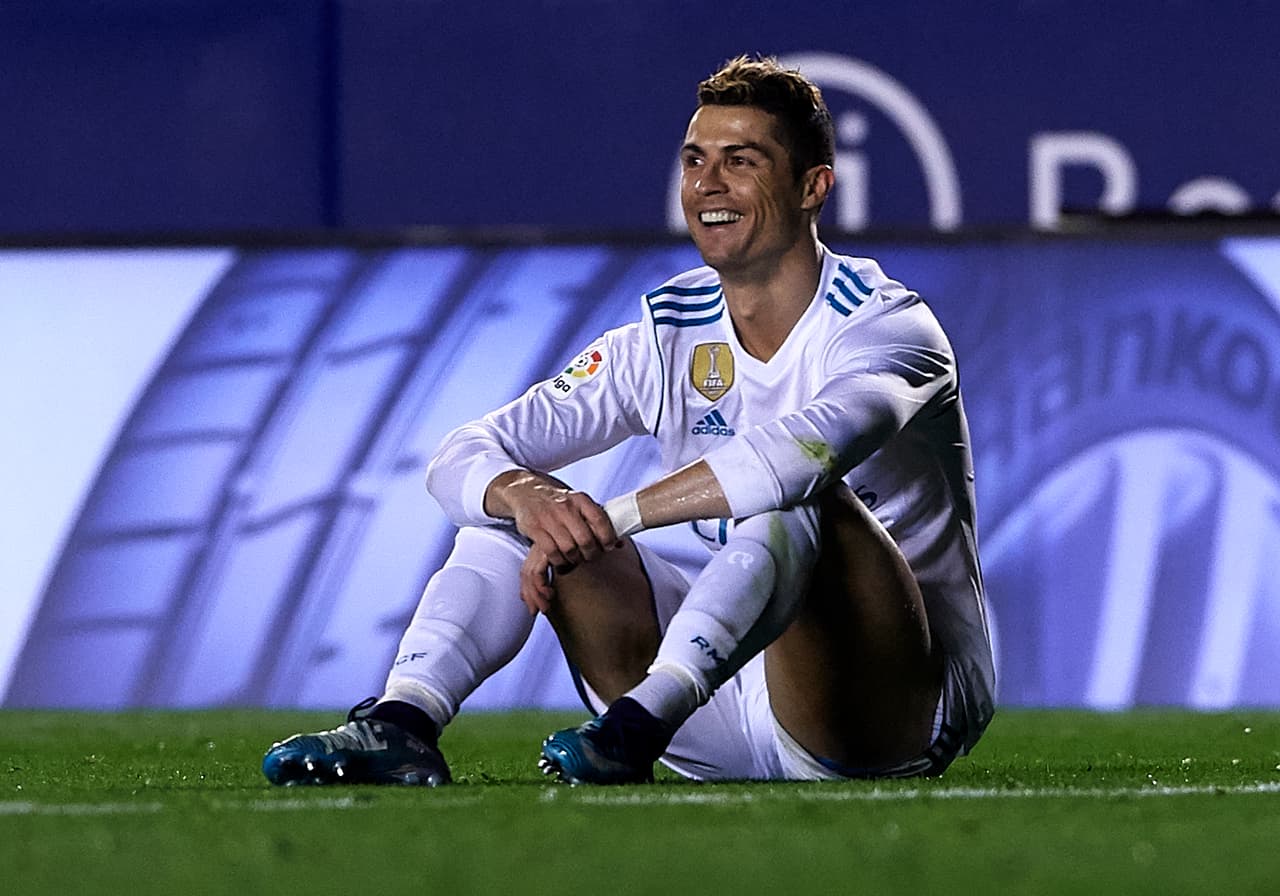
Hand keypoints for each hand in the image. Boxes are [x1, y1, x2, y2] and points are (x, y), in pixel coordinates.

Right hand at [485, 471, 619, 612]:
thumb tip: (620, 543)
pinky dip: (558, 561)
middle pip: (585, 539)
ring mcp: (548, 517)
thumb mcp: (579, 504)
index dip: (608, 538)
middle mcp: (565, 507)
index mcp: (580, 499)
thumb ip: (597, 521)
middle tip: (590, 557)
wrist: (526, 491)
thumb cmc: (559, 502)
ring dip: (574, 559)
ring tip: (575, 560)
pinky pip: (551, 552)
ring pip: (569, 548)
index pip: (600, 520)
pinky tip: (560, 560)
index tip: (608, 547)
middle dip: (591, 553)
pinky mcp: (534, 528)